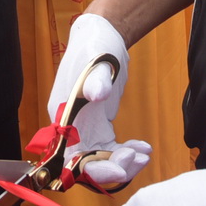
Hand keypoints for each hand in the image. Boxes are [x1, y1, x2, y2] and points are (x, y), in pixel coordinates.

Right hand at [50, 14, 139, 183]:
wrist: (102, 37)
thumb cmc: (94, 46)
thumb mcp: (96, 60)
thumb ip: (95, 79)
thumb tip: (97, 94)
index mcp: (62, 114)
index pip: (70, 154)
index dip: (93, 167)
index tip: (119, 168)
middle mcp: (69, 126)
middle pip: (85, 163)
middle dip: (111, 168)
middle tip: (137, 160)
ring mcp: (83, 128)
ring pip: (99, 160)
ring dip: (121, 163)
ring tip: (143, 155)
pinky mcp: (98, 126)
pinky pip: (109, 150)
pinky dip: (125, 153)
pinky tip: (142, 147)